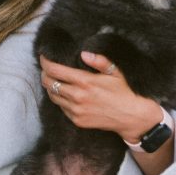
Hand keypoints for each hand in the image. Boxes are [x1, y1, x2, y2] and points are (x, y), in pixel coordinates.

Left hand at [40, 52, 165, 141]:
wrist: (132, 117)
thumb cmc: (124, 92)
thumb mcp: (116, 72)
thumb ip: (100, 61)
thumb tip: (84, 53)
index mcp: (85, 82)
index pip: (54, 70)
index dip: (45, 62)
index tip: (43, 57)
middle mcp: (77, 97)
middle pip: (48, 83)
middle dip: (45, 73)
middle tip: (47, 68)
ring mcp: (76, 110)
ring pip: (52, 95)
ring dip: (50, 86)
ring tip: (55, 80)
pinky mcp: (77, 120)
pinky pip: (61, 107)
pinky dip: (60, 99)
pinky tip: (65, 93)